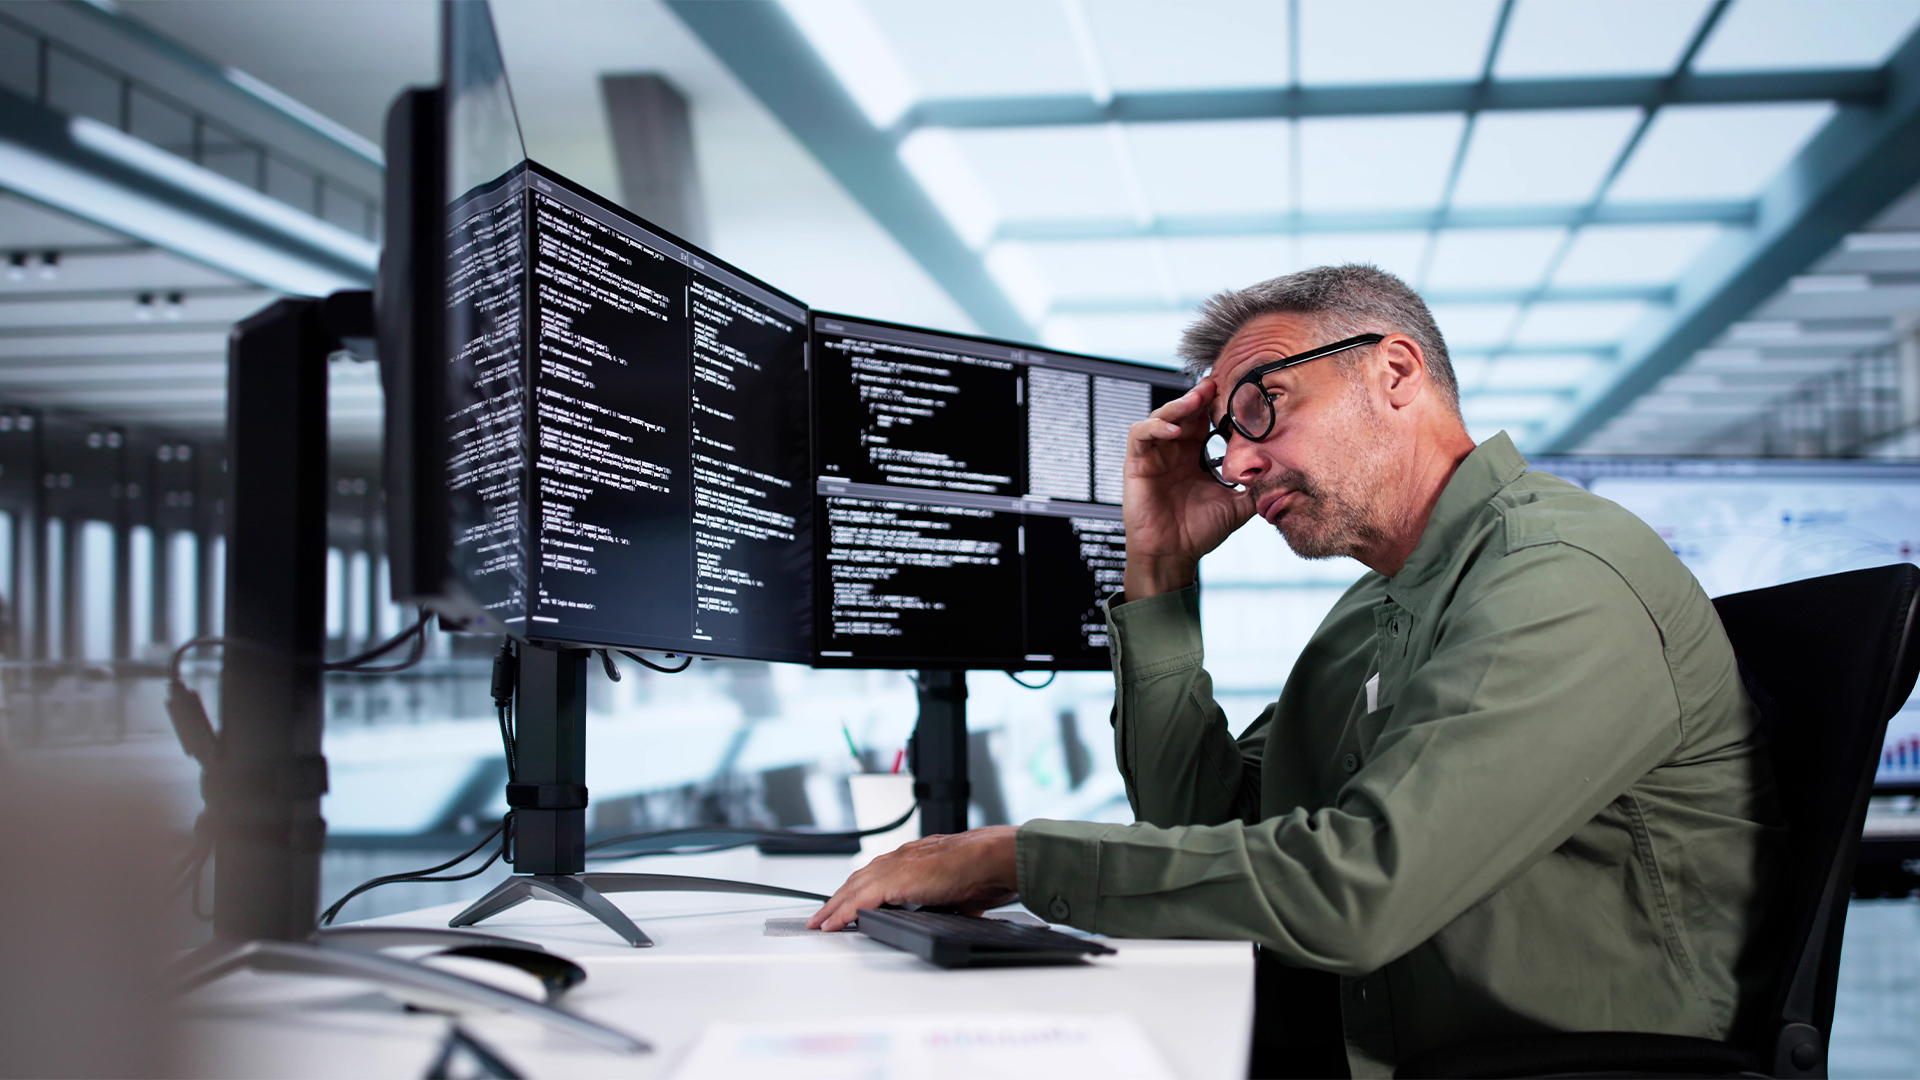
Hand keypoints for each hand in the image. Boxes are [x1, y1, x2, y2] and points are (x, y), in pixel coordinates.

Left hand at [807, 826, 1019, 931]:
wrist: (995, 858)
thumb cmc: (987, 868)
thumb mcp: (964, 888)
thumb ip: (953, 897)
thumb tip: (962, 909)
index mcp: (918, 857)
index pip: (878, 873)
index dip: (859, 889)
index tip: (848, 903)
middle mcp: (903, 857)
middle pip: (858, 879)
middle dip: (838, 899)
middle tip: (821, 916)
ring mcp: (898, 866)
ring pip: (853, 888)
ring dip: (834, 907)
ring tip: (820, 924)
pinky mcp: (896, 881)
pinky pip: (860, 900)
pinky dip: (844, 914)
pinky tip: (833, 925)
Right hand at [1122, 378, 1254, 599]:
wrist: (1173, 556)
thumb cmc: (1197, 532)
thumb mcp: (1237, 506)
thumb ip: (1256, 488)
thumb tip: (1285, 474)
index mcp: (1195, 455)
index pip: (1205, 419)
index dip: (1217, 404)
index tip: (1236, 392)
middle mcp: (1174, 451)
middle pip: (1184, 410)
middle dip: (1199, 396)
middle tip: (1216, 385)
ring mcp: (1155, 455)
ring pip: (1161, 415)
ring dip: (1178, 405)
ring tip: (1196, 400)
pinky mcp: (1136, 463)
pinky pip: (1140, 435)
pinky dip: (1155, 427)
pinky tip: (1175, 431)